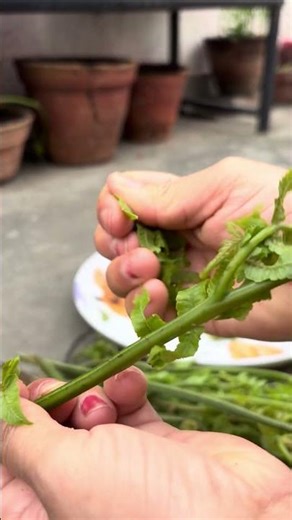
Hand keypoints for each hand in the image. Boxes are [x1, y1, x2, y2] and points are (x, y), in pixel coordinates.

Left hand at [1, 368, 290, 518]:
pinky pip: (127, 406)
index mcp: (42, 515)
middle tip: (57, 392)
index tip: (16, 390)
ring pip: (85, 414)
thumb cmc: (147, 511)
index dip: (9, 422)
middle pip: (44, 434)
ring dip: (92, 393)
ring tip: (107, 398)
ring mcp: (120, 468)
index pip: (7, 462)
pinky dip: (126, 388)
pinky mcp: (155, 445)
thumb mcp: (62, 472)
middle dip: (50, 404)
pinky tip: (133, 386)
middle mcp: (78, 494)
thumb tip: (2, 404)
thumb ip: (21, 435)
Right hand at [95, 157, 291, 339]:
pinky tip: (160, 293)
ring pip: (124, 280)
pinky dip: (144, 305)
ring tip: (150, 269)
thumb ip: (168, 194)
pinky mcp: (191, 313)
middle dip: (114, 242)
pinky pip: (149, 315)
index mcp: (180, 204)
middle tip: (137, 245)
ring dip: (124, 274)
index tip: (121, 216)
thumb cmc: (283, 213)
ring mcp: (180, 278)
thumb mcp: (225, 186)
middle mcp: (175, 240)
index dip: (112, 208)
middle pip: (115, 241)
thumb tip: (115, 188)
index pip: (125, 202)